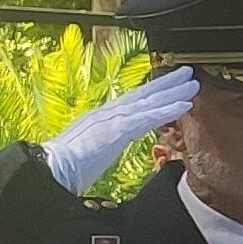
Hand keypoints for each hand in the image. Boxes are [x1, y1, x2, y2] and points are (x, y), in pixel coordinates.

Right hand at [42, 68, 200, 194]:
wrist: (49, 169)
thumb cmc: (63, 167)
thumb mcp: (86, 150)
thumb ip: (100, 143)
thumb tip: (106, 145)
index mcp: (100, 118)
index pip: (131, 101)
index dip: (150, 92)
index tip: (167, 85)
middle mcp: (107, 113)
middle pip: (142, 95)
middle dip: (166, 84)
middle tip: (187, 74)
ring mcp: (112, 119)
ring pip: (149, 102)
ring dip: (174, 92)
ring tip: (193, 84)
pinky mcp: (117, 130)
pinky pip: (147, 117)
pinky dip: (167, 110)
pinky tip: (184, 105)